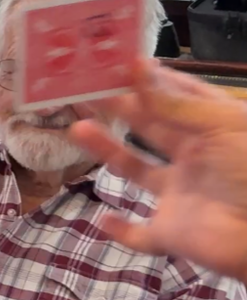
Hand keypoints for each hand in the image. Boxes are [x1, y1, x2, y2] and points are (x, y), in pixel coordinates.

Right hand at [69, 59, 246, 281]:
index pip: (181, 98)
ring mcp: (181, 197)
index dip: (152, 80)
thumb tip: (136, 67)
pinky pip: (141, 235)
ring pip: (138, 171)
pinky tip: (103, 219)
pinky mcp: (170, 233)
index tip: (118, 64)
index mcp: (215, 130)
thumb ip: (176, 103)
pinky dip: (121, 231)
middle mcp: (197, 159)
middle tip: (85, 88)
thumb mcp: (222, 126)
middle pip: (152, 128)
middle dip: (122, 107)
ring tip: (78, 129)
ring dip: (108, 150)